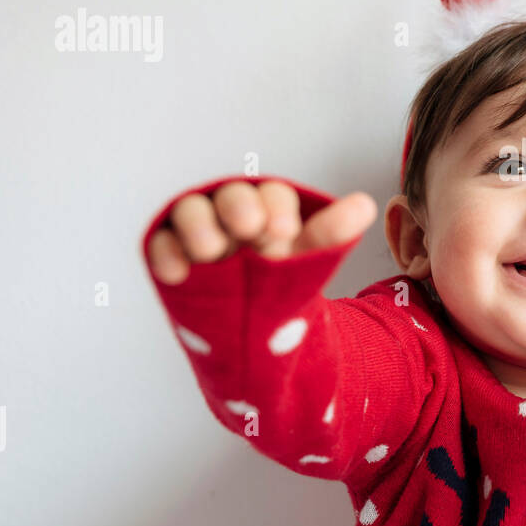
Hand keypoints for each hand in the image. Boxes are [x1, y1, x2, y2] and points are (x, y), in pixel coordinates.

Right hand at [146, 180, 378, 284]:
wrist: (251, 330)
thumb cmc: (281, 283)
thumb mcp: (308, 260)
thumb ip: (332, 234)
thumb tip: (365, 203)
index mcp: (270, 210)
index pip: (272, 195)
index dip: (276, 206)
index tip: (283, 229)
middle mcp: (231, 214)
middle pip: (231, 196)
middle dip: (238, 206)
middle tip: (249, 228)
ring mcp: (197, 232)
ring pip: (191, 211)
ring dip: (198, 225)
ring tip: (210, 250)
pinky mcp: (170, 254)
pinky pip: (160, 243)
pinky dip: (166, 252)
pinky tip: (178, 272)